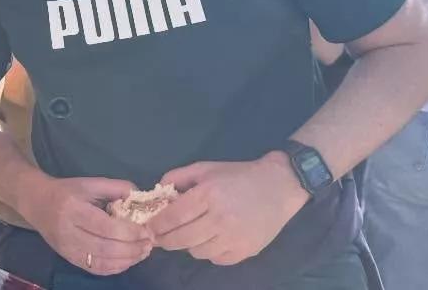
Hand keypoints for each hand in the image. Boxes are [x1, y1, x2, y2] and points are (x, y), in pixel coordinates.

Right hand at [18, 176, 153, 274]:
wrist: (36, 203)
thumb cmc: (66, 191)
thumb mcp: (89, 183)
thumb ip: (115, 187)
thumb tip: (140, 196)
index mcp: (73, 209)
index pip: (105, 227)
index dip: (129, 232)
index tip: (147, 230)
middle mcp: (68, 232)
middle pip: (105, 248)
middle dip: (132, 249)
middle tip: (150, 243)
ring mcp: (67, 249)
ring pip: (102, 263)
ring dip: (127, 260)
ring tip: (143, 252)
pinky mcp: (69, 259)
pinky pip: (95, 269)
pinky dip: (115, 268)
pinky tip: (128, 260)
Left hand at [147, 153, 308, 265]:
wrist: (279, 186)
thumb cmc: (239, 175)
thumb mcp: (206, 168)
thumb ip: (179, 177)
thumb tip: (158, 191)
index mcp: (208, 195)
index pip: (173, 217)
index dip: (156, 225)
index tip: (148, 228)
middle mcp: (220, 218)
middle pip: (181, 239)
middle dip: (165, 240)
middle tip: (159, 238)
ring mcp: (234, 237)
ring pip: (197, 252)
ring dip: (188, 245)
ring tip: (190, 234)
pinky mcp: (245, 250)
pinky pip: (216, 259)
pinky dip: (209, 252)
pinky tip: (211, 240)